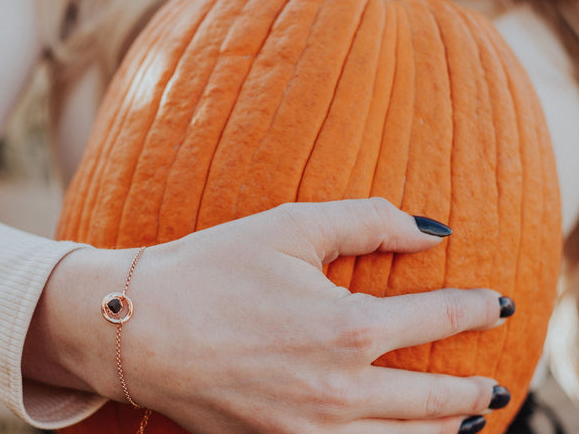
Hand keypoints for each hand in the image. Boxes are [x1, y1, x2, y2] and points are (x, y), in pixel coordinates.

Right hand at [25, 198, 509, 433]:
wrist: (138, 329)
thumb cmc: (210, 270)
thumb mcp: (290, 227)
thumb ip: (369, 221)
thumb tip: (432, 231)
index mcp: (348, 329)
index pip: (439, 320)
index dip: (476, 309)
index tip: (498, 305)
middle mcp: (341, 391)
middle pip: (437, 398)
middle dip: (474, 388)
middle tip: (496, 382)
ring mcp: (311, 430)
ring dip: (446, 431)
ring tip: (468, 420)